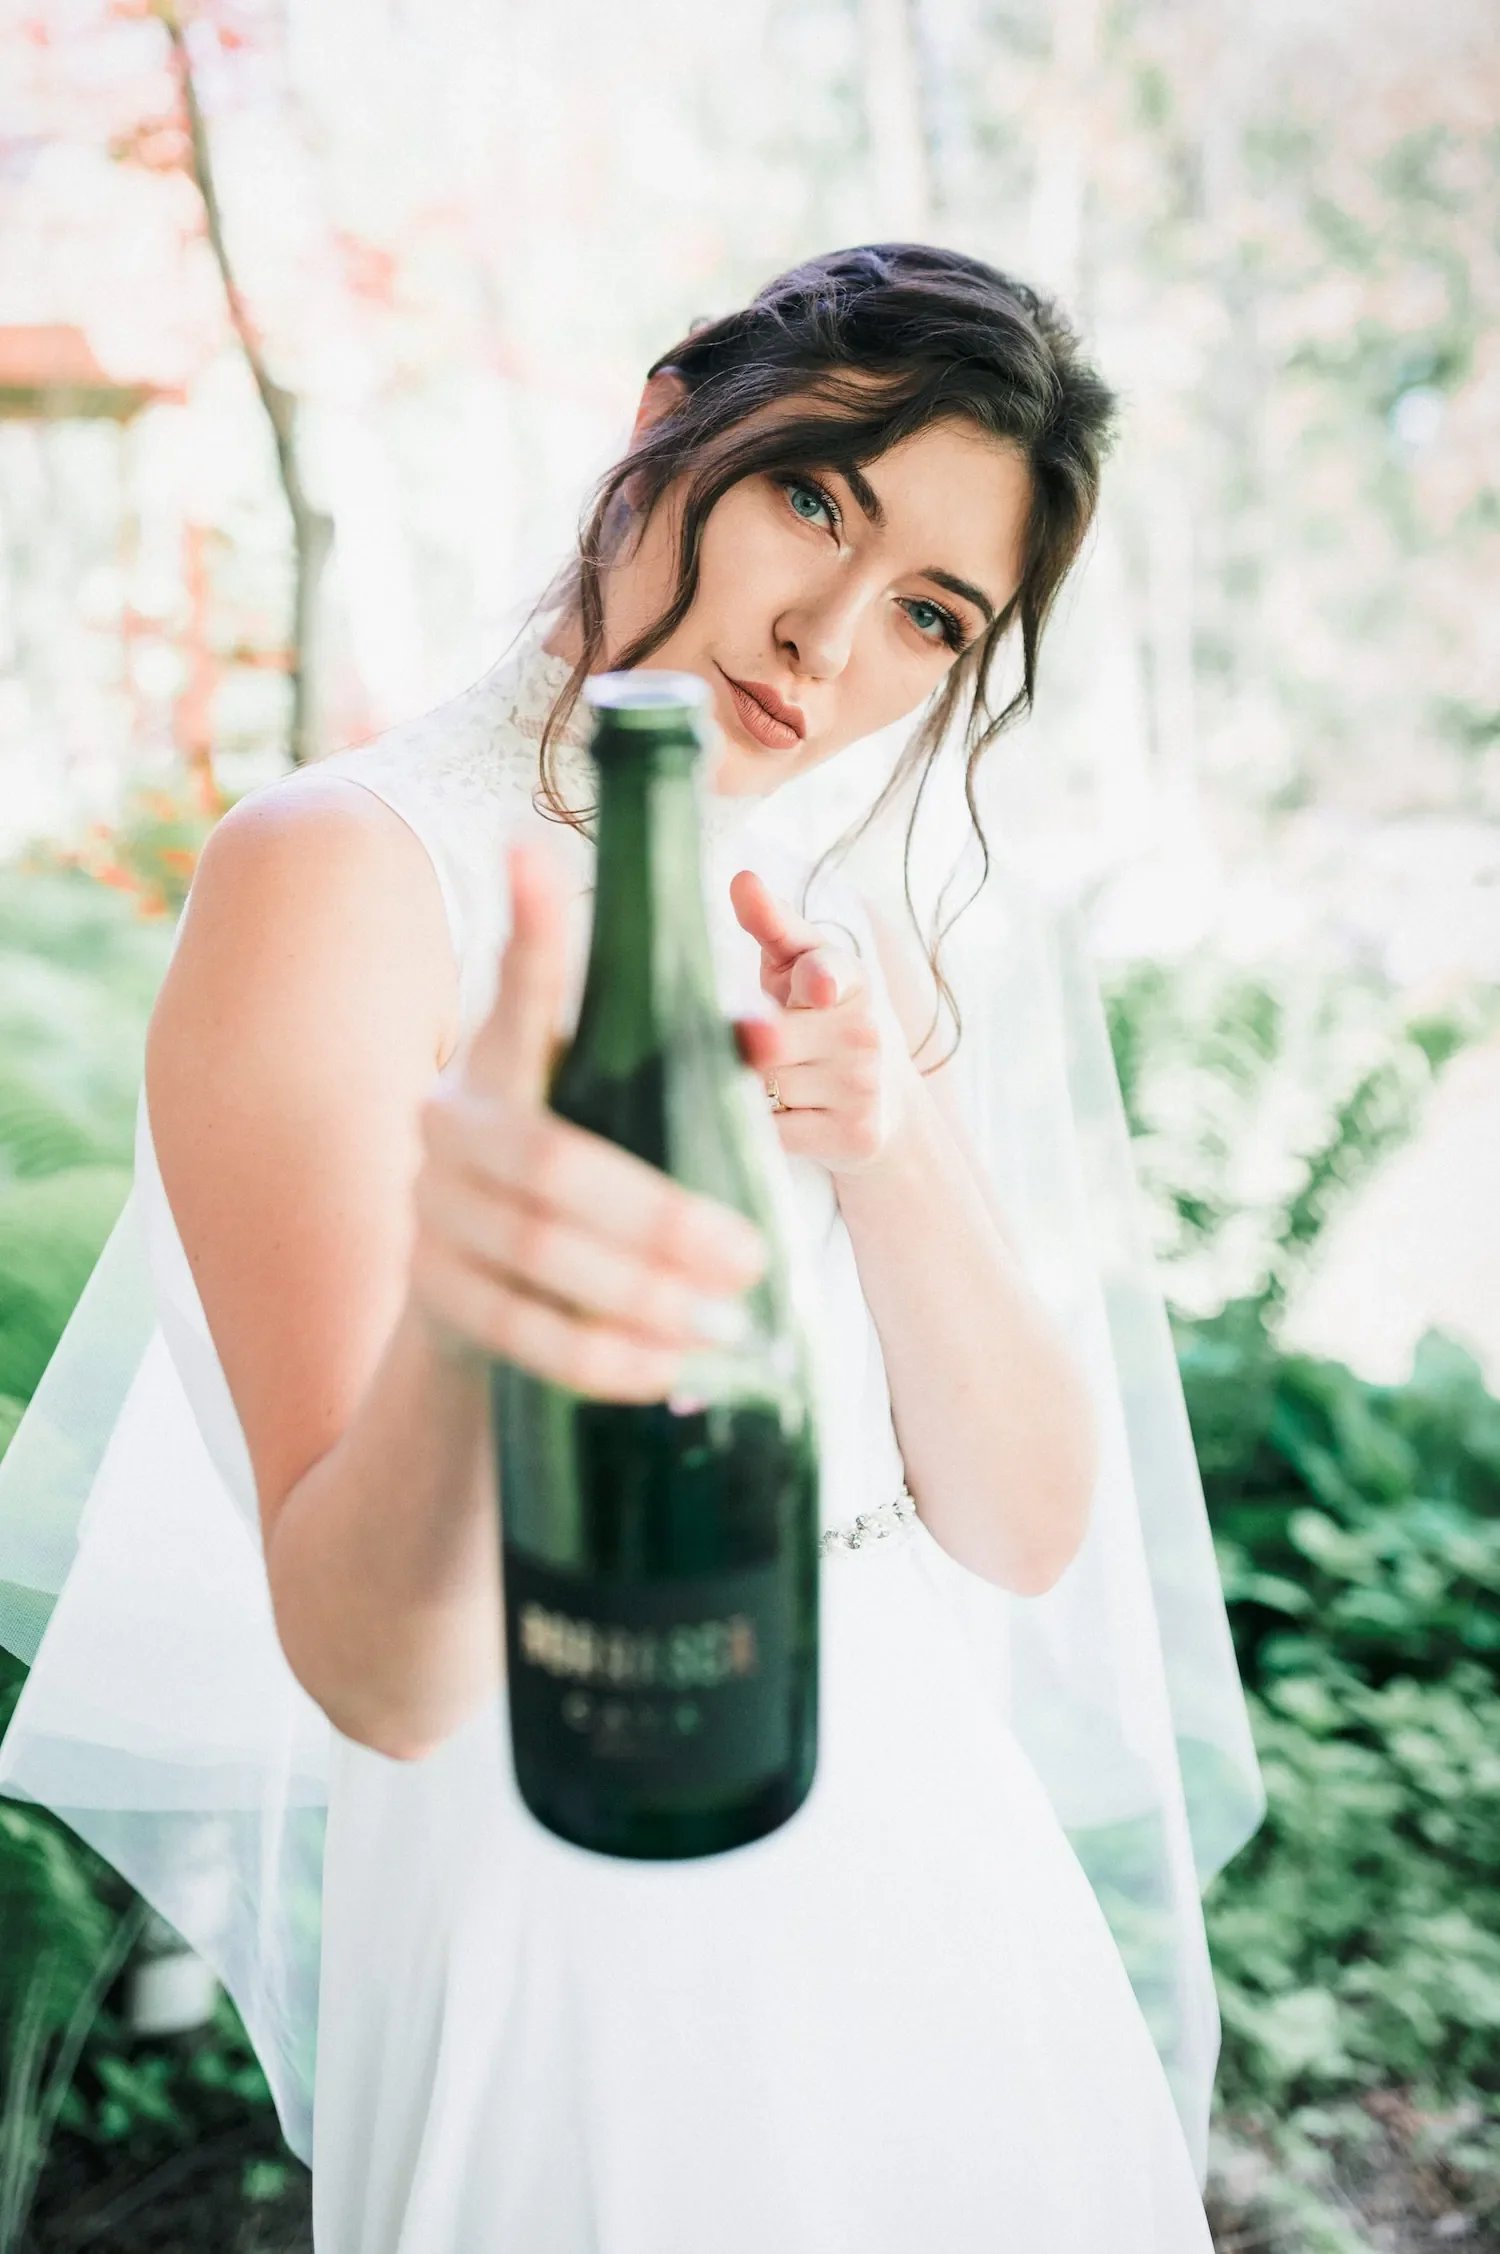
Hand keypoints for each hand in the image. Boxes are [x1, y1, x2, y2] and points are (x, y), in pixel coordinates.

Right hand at [406, 838, 769, 1401]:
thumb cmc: (574, 1180)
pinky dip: (603, 1356)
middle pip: (549, 1170)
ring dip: (641, 1295)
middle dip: (660, 1220)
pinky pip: (520, 1334)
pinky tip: (668, 1368)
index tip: (531, 852)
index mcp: (494, 1066)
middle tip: (754, 1255)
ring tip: (727, 1323)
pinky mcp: (433, 1302)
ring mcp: (430, 1219)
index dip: (527, 932)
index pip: (515, 994)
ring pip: (535, 1257)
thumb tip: (763, 1020)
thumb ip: (670, 1059)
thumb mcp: (609, 1110)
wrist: (477, 1296)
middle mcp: (444, 1132)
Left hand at [729, 868, 917, 1175]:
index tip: (814, 988)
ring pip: (765, 1088)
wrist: (886, 1100)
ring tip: (779, 1079)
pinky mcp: (854, 1133)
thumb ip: (772, 924)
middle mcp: (863, 1032)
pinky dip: (764, 1125)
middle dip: (746, 1046)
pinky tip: (786, 1112)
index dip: (819, 981)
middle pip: (765, 1044)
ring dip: (753, 1086)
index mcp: (849, 978)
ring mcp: (863, 1086)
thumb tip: (742, 879)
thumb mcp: (801, 964)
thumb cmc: (821, 1015)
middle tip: (757, 1043)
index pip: (828, 975)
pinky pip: (775, 1132)